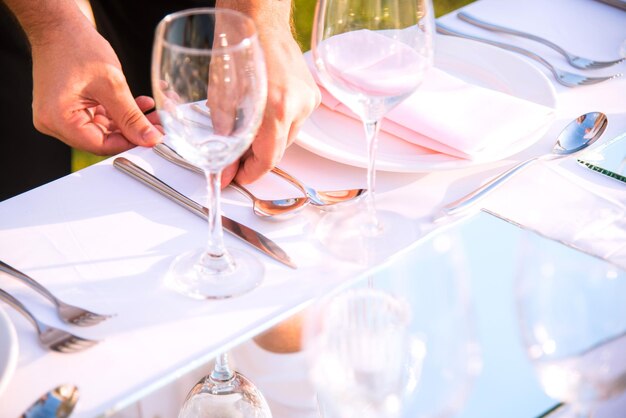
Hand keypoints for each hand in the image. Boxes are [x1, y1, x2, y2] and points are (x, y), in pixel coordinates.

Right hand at [29, 17, 161, 154]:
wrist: (58, 25)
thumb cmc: (75, 46)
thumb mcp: (111, 85)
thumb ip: (131, 116)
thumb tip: (149, 138)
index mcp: (59, 120)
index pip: (101, 145)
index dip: (130, 143)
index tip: (152, 138)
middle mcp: (54, 122)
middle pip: (102, 139)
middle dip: (132, 131)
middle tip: (157, 125)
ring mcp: (60, 116)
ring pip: (103, 129)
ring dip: (128, 121)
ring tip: (152, 112)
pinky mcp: (68, 108)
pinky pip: (97, 117)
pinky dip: (118, 112)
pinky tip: (138, 104)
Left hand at [233, 23, 320, 184]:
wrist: (258, 19)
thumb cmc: (237, 48)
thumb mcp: (220, 98)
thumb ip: (224, 137)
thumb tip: (223, 166)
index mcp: (277, 109)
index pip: (268, 159)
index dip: (250, 174)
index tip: (236, 177)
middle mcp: (298, 106)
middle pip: (278, 150)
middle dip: (255, 158)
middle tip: (234, 158)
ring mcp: (308, 99)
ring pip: (287, 137)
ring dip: (267, 141)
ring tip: (246, 134)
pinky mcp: (311, 94)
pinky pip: (294, 121)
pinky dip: (277, 125)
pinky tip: (262, 115)